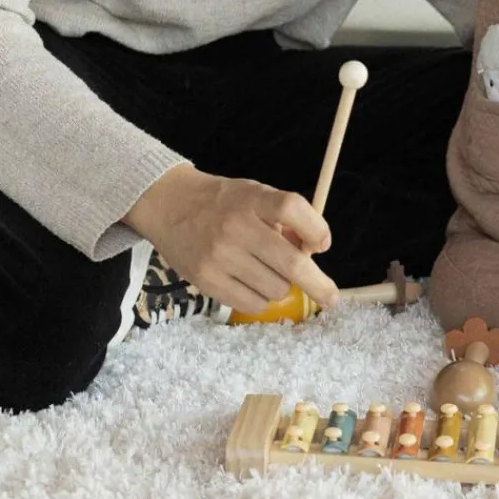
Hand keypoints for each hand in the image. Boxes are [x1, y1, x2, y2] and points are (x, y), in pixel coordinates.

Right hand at [124, 164, 338, 315]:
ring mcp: (219, 256)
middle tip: (331, 297)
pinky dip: (262, 299)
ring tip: (269, 272)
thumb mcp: (254, 195)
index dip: (316, 229)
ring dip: (283, 286)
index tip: (322, 245)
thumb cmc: (222, 202)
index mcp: (252, 199)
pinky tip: (255, 284)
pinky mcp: (206, 280)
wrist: (167, 204)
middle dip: (318, 284)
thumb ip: (284, 218)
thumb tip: (313, 252)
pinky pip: (252, 304)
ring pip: (275, 288)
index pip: (293, 209)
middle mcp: (236, 227)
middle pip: (291, 262)